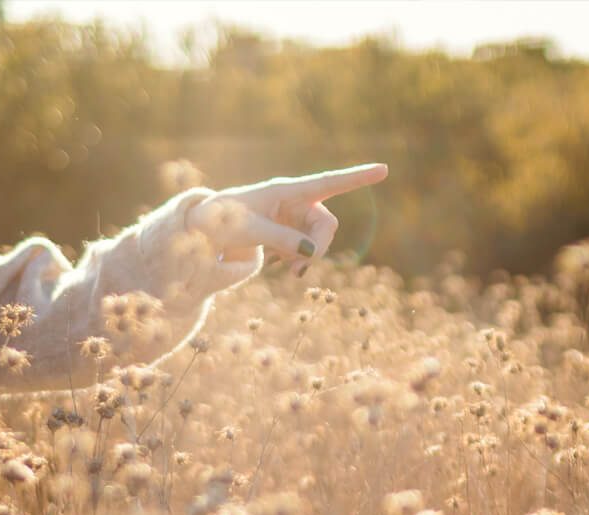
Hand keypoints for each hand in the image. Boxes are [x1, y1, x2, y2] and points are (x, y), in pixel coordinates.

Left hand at [187, 163, 389, 277]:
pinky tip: (287, 269)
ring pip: (318, 239)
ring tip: (290, 272)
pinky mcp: (288, 234)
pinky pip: (307, 249)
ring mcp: (293, 218)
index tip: (384, 169)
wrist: (204, 230)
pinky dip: (301, 261)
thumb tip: (311, 253)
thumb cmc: (222, 221)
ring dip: (310, 258)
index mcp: (287, 191)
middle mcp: (295, 202)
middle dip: (319, 248)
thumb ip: (282, 240)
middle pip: (326, 224)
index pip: (329, 183)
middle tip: (299, 270)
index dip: (357, 177)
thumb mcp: (249, 230)